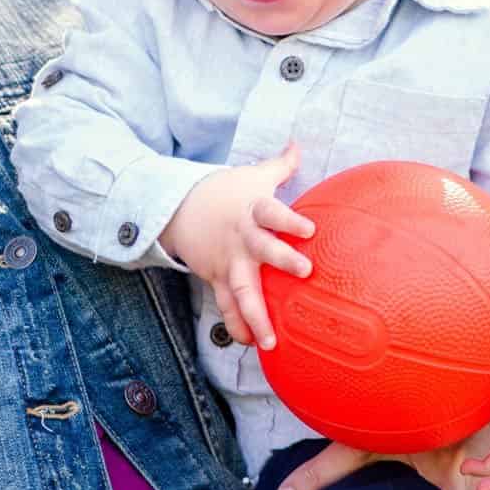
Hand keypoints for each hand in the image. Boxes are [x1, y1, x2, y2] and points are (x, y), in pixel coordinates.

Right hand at [159, 143, 311, 349]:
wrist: (178, 208)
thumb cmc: (224, 191)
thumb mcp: (252, 176)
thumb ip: (280, 165)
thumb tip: (298, 144)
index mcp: (253, 211)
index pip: (273, 212)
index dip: (290, 220)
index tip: (310, 229)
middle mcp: (242, 238)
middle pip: (262, 249)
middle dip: (282, 259)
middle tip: (305, 271)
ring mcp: (228, 262)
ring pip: (242, 290)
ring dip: (257, 315)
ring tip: (271, 340)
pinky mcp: (217, 279)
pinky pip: (227, 306)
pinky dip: (237, 326)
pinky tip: (251, 345)